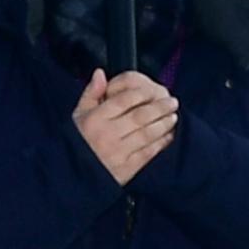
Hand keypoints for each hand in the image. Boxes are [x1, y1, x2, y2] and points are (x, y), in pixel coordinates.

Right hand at [74, 68, 177, 186]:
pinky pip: (148, 153)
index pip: (124, 100)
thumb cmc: (78, 142)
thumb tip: (100, 73)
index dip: (142, 94)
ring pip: (147, 134)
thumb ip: (91, 93)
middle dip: (160, 108)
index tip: (153, 90)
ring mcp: (117, 153)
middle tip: (172, 102)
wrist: (75, 175)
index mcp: (95, 119)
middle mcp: (107, 134)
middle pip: (140, 116)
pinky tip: (168, 136)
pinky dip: (161, 143)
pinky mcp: (126, 169)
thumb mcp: (78, 115)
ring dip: (164, 124)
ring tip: (173, 116)